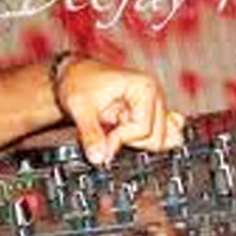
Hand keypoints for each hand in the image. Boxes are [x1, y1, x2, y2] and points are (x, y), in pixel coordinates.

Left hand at [59, 57, 184, 163]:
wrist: (76, 77)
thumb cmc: (79, 81)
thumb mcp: (79, 106)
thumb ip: (90, 133)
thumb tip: (99, 158)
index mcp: (145, 87)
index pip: (143, 129)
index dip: (121, 139)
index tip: (101, 141)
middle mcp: (156, 97)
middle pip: (155, 138)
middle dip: (128, 141)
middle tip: (106, 132)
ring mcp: (157, 107)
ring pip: (157, 142)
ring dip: (133, 142)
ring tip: (113, 128)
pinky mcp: (153, 117)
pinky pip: (159, 138)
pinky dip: (140, 142)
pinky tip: (121, 131)